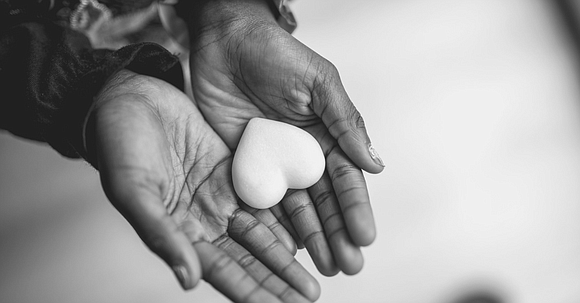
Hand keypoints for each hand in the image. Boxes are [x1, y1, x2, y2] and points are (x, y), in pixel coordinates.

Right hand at [88, 69, 319, 301]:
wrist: (129, 96)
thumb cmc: (118, 143)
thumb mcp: (134, 188)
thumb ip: (160, 233)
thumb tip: (188, 280)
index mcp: (177, 231)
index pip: (221, 270)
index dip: (251, 290)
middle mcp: (203, 219)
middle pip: (247, 257)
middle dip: (277, 279)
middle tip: (309, 297)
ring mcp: (220, 196)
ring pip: (260, 231)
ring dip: (286, 254)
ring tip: (314, 273)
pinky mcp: (233, 169)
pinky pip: (265, 196)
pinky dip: (285, 213)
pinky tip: (307, 228)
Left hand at [184, 0, 384, 275]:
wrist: (224, 40)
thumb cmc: (276, 54)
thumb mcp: (318, 82)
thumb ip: (345, 121)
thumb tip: (375, 163)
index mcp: (327, 134)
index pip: (346, 178)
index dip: (356, 208)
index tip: (365, 237)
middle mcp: (303, 154)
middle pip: (323, 201)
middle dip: (337, 232)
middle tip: (348, 265)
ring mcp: (274, 162)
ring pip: (295, 207)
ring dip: (311, 236)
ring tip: (324, 266)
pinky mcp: (244, 165)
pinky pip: (259, 199)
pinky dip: (271, 224)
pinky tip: (283, 248)